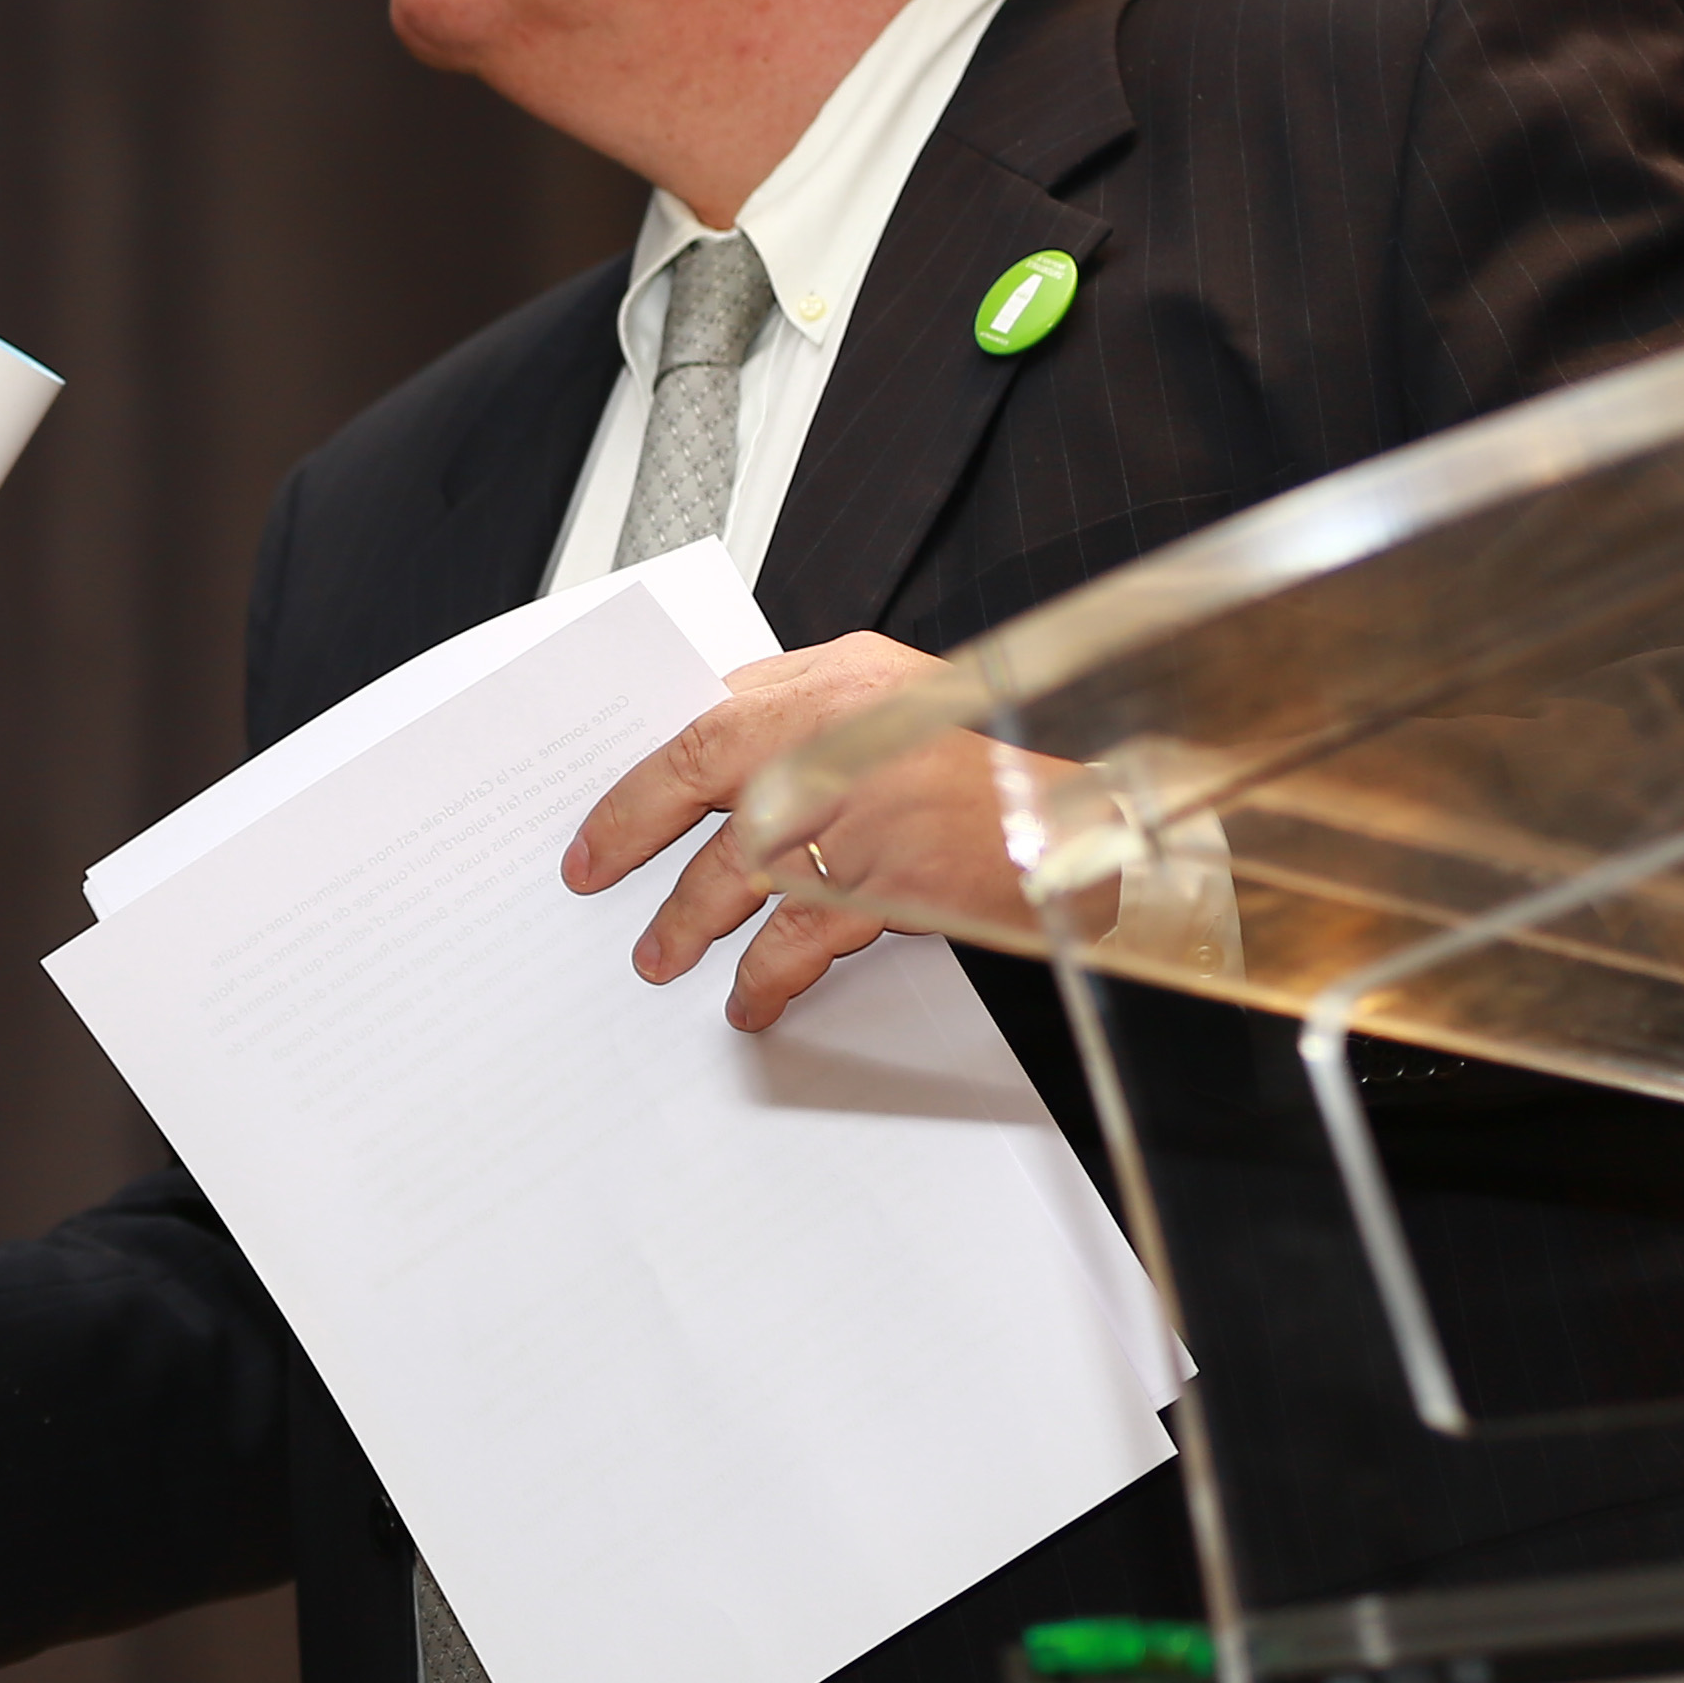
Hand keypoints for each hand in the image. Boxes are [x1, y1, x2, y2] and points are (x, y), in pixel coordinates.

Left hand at [561, 632, 958, 1030]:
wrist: (1088, 826)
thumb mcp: (897, 696)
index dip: (643, 774)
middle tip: (595, 875)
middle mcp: (839, 736)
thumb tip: (712, 735)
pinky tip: (749, 998)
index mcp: (836, 683)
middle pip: (702, 780)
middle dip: (634, 834)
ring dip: (689, 919)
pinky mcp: (886, 881)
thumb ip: (806, 706)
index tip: (602, 815)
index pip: (706, 717)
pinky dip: (766, 975)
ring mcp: (860, 809)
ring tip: (661, 954)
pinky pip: (798, 937)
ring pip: (738, 866)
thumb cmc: (996, 760)